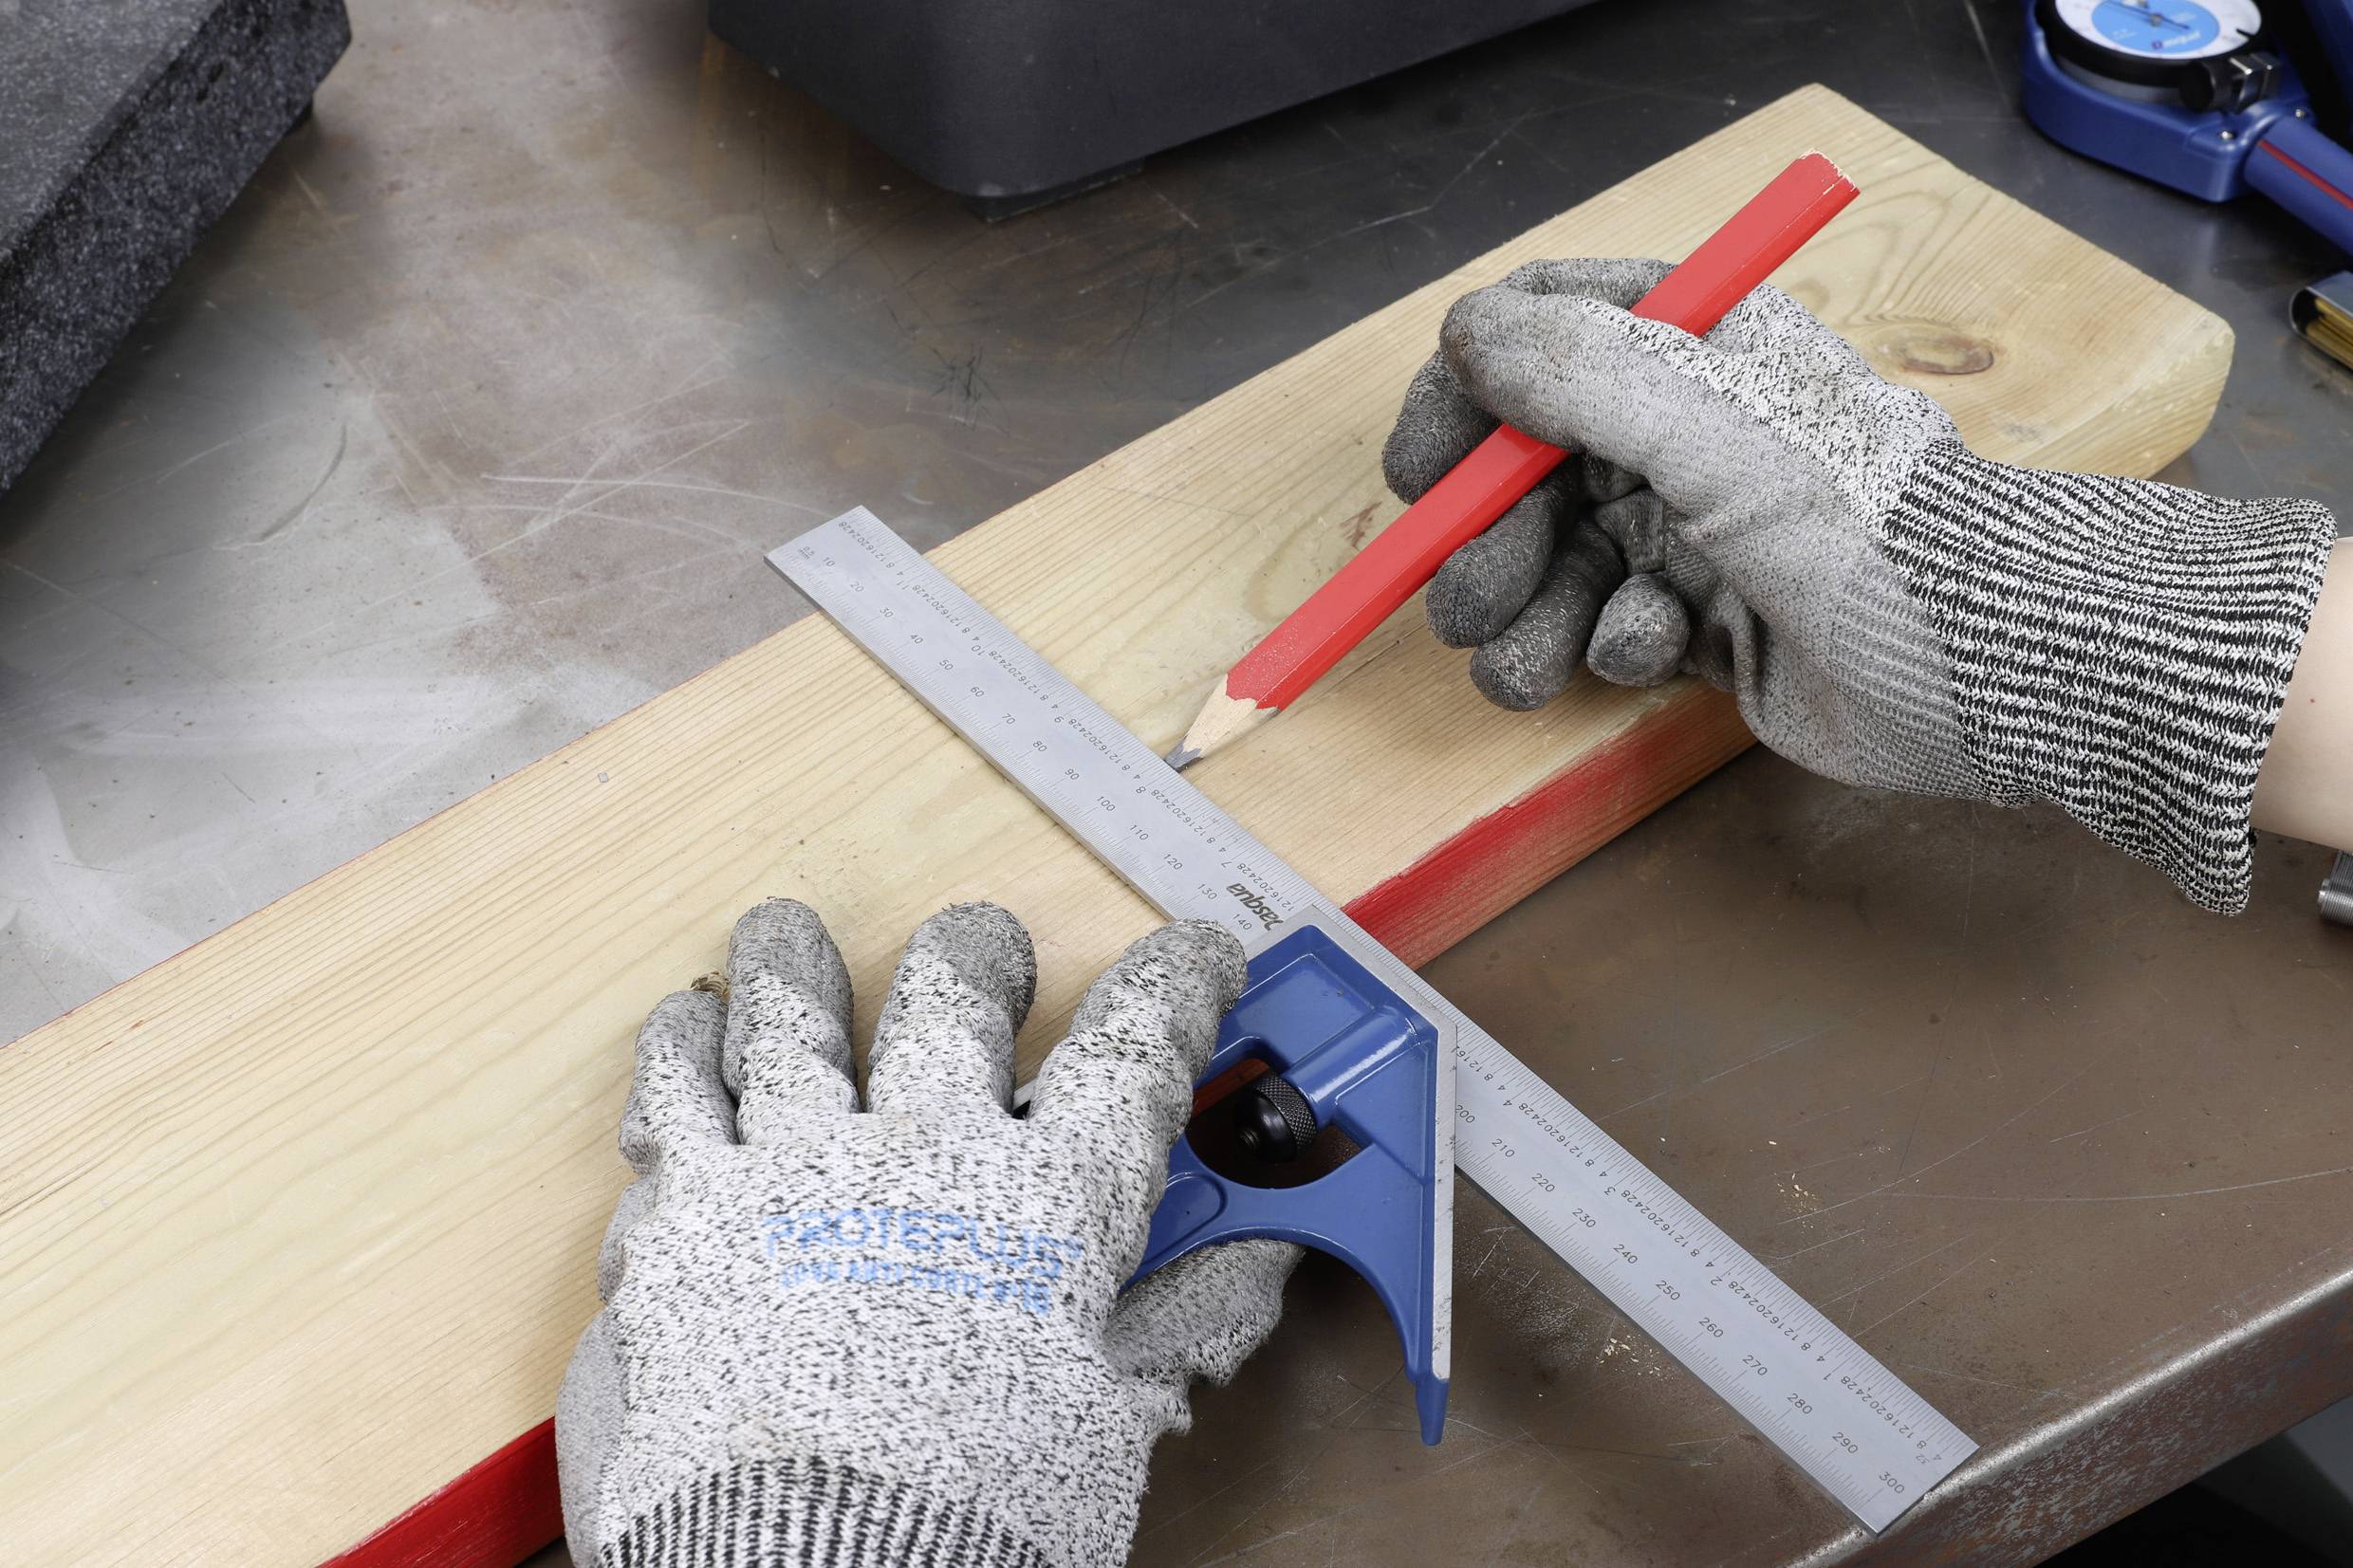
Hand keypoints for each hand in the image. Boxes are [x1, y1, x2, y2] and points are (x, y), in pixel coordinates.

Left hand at [557, 899, 1297, 1567]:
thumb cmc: (971, 1523)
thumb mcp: (1102, 1433)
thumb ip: (1176, 1334)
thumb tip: (1256, 1274)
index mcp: (1043, 1206)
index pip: (1134, 1051)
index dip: (1176, 985)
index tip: (1196, 953)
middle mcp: (920, 1155)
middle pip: (953, 991)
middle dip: (980, 954)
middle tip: (986, 948)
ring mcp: (792, 1171)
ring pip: (790, 1016)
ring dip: (795, 967)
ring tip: (788, 936)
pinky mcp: (685, 1218)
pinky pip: (675, 1098)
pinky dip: (679, 1059)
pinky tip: (685, 1036)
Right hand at [1384, 258, 2336, 912]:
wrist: (1972, 658)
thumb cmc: (1856, 518)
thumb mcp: (1707, 419)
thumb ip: (1577, 372)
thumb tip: (1467, 333)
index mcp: (1693, 349)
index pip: (1540, 337)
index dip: (1463, 400)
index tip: (1419, 471)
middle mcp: (1684, 431)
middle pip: (1524, 471)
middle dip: (1485, 541)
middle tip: (1461, 602)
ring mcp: (1690, 530)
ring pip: (1552, 565)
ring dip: (1524, 617)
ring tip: (1524, 665)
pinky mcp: (1699, 624)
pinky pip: (1607, 629)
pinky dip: (1612, 648)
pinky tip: (1657, 654)